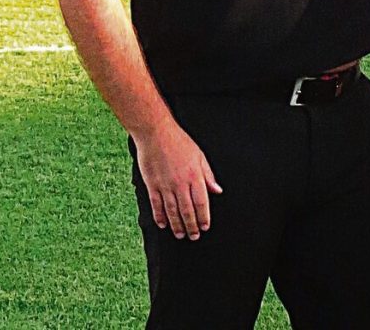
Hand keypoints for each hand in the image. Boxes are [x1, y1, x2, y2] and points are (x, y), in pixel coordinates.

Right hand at [133, 122, 222, 240]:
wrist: (156, 133)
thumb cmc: (179, 141)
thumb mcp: (199, 156)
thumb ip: (208, 175)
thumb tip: (217, 190)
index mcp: (194, 176)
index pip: (201, 203)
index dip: (204, 217)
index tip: (205, 226)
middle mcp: (180, 183)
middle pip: (187, 210)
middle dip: (191, 226)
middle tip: (194, 236)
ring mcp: (165, 185)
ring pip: (172, 211)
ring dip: (177, 225)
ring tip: (180, 235)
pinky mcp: (152, 185)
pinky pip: (157, 205)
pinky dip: (160, 217)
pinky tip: (163, 224)